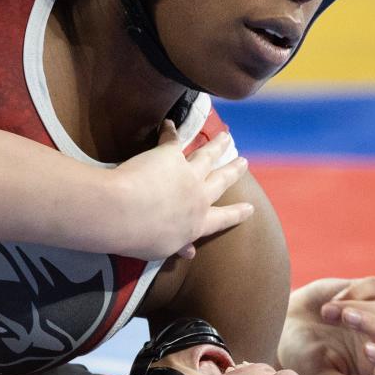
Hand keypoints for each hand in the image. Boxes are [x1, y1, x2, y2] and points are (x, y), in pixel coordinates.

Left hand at [113, 122, 252, 260]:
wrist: (124, 212)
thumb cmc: (140, 238)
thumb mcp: (161, 250)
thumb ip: (177, 245)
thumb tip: (188, 252)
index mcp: (197, 224)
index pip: (222, 219)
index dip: (237, 213)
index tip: (250, 207)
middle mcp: (198, 197)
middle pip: (220, 181)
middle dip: (233, 171)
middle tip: (243, 162)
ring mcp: (186, 173)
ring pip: (207, 156)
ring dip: (217, 145)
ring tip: (225, 137)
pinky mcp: (169, 155)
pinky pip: (173, 139)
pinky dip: (170, 130)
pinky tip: (169, 123)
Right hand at [277, 276, 374, 374]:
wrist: (282, 326)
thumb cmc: (301, 358)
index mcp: (372, 369)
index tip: (367, 350)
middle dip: (373, 325)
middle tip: (345, 319)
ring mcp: (374, 316)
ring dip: (358, 309)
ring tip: (325, 313)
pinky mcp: (364, 292)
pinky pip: (374, 286)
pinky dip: (354, 292)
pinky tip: (330, 301)